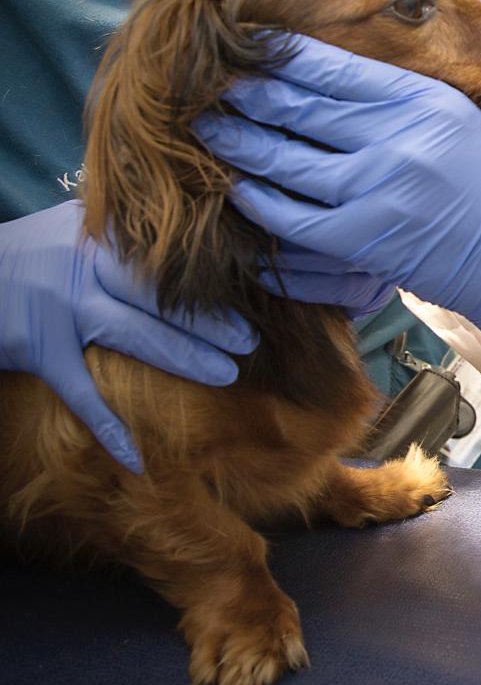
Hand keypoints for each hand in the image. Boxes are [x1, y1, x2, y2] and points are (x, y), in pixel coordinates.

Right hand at [0, 202, 257, 472]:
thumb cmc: (26, 252)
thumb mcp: (70, 227)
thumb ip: (120, 231)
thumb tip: (186, 233)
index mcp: (96, 234)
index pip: (162, 252)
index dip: (207, 272)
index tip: (250, 282)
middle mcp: (81, 266)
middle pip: (159, 293)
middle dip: (209, 318)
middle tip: (250, 337)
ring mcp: (60, 309)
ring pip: (135, 335)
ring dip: (185, 357)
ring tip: (227, 372)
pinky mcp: (38, 349)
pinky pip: (79, 392)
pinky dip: (108, 427)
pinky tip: (137, 457)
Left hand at [193, 35, 480, 388]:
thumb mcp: (456, 119)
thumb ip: (397, 96)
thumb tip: (323, 71)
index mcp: (425, 101)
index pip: (335, 67)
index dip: (283, 55)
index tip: (247, 42)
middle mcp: (400, 141)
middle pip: (301, 109)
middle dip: (249, 94)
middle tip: (209, 80)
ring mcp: (379, 192)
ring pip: (286, 161)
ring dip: (241, 143)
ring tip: (211, 126)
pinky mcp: (364, 240)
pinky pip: (293, 217)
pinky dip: (260, 202)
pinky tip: (240, 188)